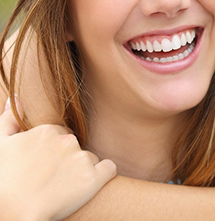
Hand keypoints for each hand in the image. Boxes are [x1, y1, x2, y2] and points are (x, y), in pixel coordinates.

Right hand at [0, 99, 116, 220]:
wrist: (11, 214)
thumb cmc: (1, 181)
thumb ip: (8, 121)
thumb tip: (15, 100)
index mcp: (47, 131)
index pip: (61, 136)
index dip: (53, 153)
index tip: (43, 167)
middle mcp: (68, 141)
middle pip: (76, 147)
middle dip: (68, 160)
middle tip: (52, 179)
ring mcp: (82, 159)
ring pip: (91, 160)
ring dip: (82, 170)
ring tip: (64, 187)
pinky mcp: (93, 178)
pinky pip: (109, 169)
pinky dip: (103, 176)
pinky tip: (89, 185)